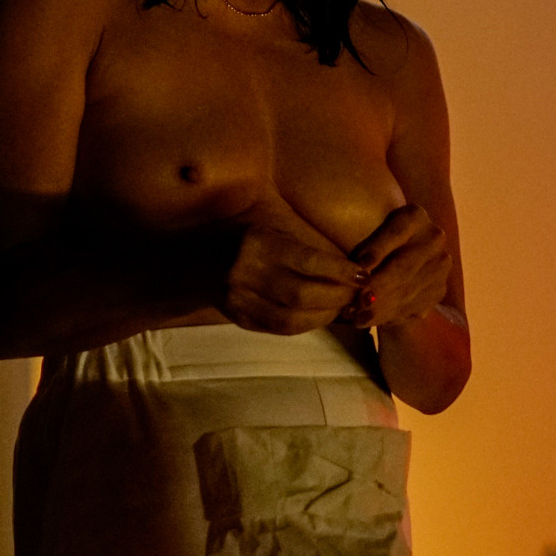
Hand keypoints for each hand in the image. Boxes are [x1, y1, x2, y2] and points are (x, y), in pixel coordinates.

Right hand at [223, 216, 360, 335]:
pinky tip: (320, 318)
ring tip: (342, 309)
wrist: (194, 263)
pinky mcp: (239, 319)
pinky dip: (305, 325)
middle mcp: (247, 272)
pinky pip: (278, 328)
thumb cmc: (242, 239)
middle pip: (302, 294)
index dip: (339, 271)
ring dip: (324, 317)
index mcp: (258, 242)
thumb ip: (301, 243)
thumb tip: (347, 264)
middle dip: (337, 297)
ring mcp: (240, 300)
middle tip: (358, 295)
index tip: (361, 274)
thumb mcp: (268, 227)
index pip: (307, 260)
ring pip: (291, 318)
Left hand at [342, 203, 449, 331]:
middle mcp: (433, 238)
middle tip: (356, 302)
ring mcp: (440, 265)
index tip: (360, 264)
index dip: (378, 247)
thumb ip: (364, 248)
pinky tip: (371, 321)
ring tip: (357, 317)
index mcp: (414, 216)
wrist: (401, 259)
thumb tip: (357, 269)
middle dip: (378, 287)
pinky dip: (390, 316)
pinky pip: (414, 306)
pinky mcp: (438, 290)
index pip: (397, 230)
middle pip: (404, 265)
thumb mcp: (368, 238)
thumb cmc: (373, 245)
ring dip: (382, 308)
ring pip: (408, 290)